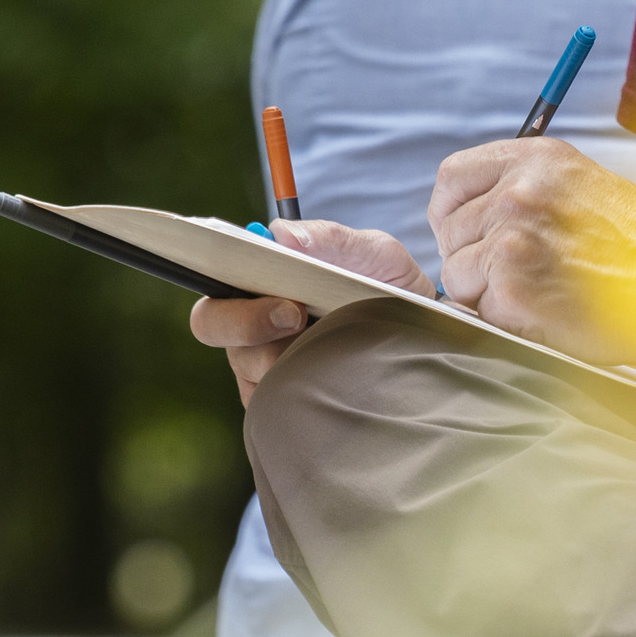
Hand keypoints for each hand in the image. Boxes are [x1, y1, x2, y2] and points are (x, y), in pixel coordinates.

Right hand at [189, 218, 430, 406]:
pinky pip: (271, 402)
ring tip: (334, 347)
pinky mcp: (279, 403)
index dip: (220, 276)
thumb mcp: (373, 253)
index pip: (214, 279)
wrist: (424, 340)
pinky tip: (335, 379)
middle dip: (246, 321)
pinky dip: (301, 390)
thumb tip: (281, 234)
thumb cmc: (390, 288)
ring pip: (245, 365)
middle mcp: (250, 324)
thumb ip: (330, 238)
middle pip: (210, 324)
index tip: (269, 282)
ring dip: (287, 355)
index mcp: (261, 281)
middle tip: (296, 318)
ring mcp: (260, 366)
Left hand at [430, 137, 635, 358]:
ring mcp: (512, 238)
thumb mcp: (581, 185)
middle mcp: (519, 191)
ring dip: (488, 293)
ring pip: (458, 275)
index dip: (454, 213)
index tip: (470, 234)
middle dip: (475, 259)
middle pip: (449, 232)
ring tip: (542, 292)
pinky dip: (507, 320)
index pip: (451, 178)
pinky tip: (548, 311)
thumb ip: (524, 190)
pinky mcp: (513, 286)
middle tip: (523, 274)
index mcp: (535, 159)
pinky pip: (479, 311)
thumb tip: (469, 220)